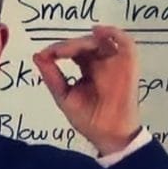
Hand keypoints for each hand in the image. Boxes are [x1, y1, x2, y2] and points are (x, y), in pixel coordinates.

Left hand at [32, 25, 141, 155]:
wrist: (109, 136)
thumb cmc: (90, 120)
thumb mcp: (65, 97)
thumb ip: (52, 77)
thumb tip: (37, 55)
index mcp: (87, 68)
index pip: (73, 51)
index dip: (59, 49)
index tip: (45, 56)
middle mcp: (102, 62)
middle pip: (85, 43)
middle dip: (69, 46)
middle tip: (57, 53)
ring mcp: (116, 62)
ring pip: (101, 40)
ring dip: (84, 41)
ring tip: (69, 49)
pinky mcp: (129, 64)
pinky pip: (126, 42)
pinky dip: (114, 33)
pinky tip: (97, 32)